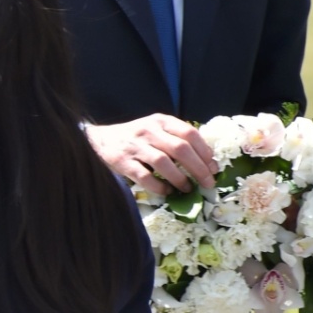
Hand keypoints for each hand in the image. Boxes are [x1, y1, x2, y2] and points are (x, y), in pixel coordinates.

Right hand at [86, 115, 217, 196]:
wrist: (98, 139)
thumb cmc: (134, 137)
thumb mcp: (155, 129)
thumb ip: (176, 138)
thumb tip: (206, 161)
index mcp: (160, 121)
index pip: (189, 133)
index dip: (205, 151)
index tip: (214, 167)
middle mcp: (148, 131)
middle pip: (180, 149)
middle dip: (199, 168)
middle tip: (208, 183)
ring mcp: (134, 146)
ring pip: (163, 163)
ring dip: (180, 179)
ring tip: (187, 189)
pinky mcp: (122, 161)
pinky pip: (144, 176)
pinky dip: (158, 186)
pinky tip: (166, 192)